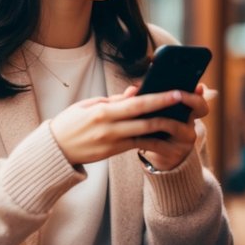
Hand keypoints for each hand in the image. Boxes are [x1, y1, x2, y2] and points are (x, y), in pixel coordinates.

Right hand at [49, 86, 207, 166]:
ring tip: (184, 128)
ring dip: (167, 132)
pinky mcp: (113, 153)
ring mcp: (113, 143)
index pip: (137, 103)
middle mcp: (110, 128)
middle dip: (169, 114)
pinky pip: (138, 146)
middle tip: (189, 109)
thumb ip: (115, 100)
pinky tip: (168, 143)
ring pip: (146, 136)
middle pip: (146, 120)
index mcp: (103, 112)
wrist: (55, 149)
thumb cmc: (71, 122)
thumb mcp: (89, 105)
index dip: (159, 98)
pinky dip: (154, 144)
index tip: (177, 93)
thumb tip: (137, 92)